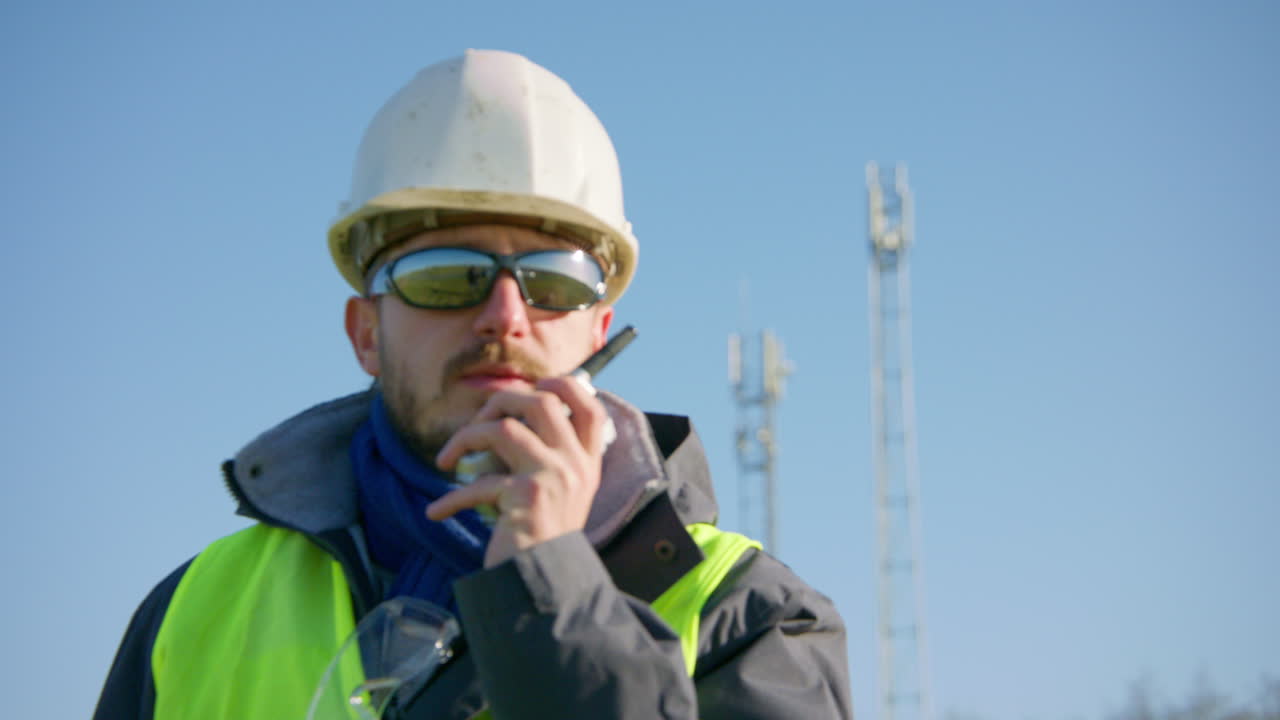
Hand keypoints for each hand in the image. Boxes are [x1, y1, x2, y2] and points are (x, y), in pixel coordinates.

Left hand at [428, 376, 609, 566]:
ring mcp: (555, 477)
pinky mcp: (528, 495)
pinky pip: (481, 480)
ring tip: (447, 461)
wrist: (545, 585)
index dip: (562, 386)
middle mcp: (577, 465)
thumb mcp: (558, 495)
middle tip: (476, 424)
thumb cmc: (542, 540)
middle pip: (542, 401)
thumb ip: (546, 460)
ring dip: (466, 437)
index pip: (591, 407)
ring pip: (505, 426)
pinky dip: (452, 498)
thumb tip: (505, 420)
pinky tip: (437, 513)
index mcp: (587, 463)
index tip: (531, 389)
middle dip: (500, 400)